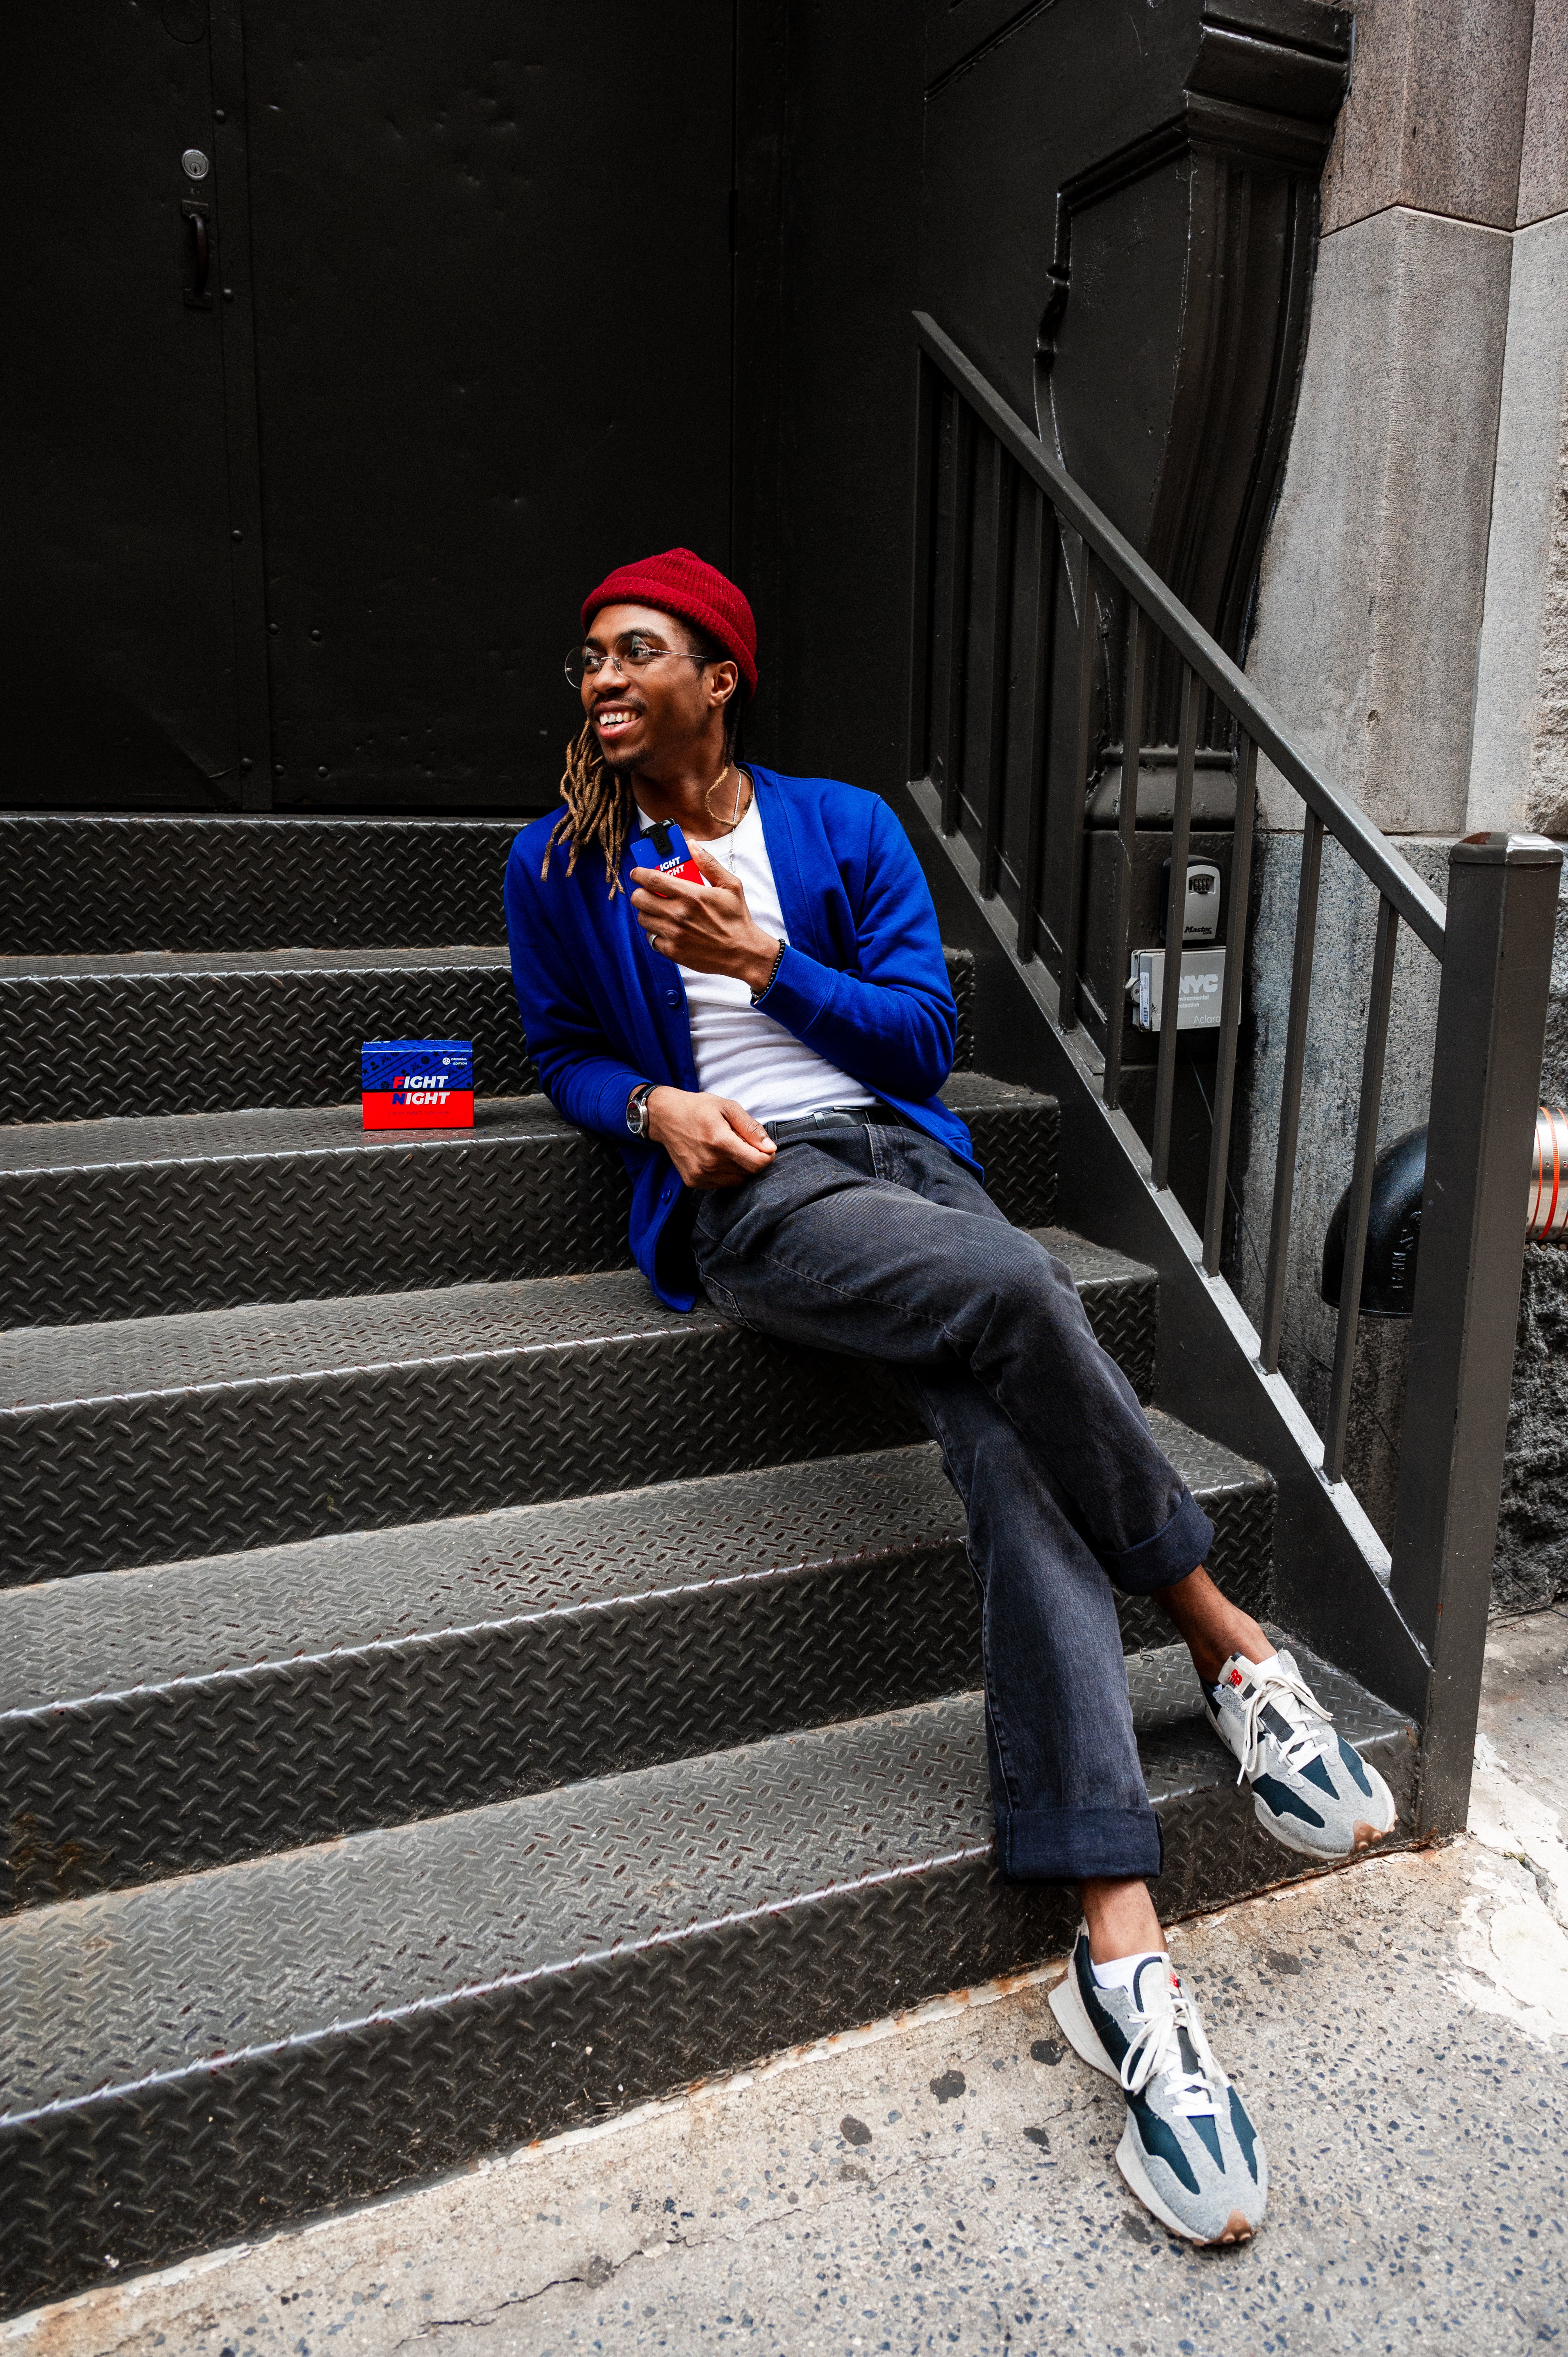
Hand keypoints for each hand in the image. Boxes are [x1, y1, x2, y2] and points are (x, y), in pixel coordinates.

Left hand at [629, 845, 779, 993]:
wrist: (743, 953)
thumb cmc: (737, 919)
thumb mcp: (730, 885)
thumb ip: (708, 864)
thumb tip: (692, 844)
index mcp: (691, 895)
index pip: (651, 879)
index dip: (639, 873)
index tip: (637, 872)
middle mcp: (678, 915)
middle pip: (639, 899)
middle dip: (641, 892)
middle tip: (649, 892)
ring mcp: (673, 934)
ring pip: (643, 918)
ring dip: (648, 912)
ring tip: (661, 910)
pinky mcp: (672, 951)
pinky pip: (651, 938)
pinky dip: (657, 932)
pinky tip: (670, 929)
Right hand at [646, 1086, 776, 1188]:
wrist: (665, 1117)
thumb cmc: (698, 1108)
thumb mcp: (728, 1107)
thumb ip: (751, 1128)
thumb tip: (770, 1148)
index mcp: (720, 1141)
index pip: (757, 1163)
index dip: (767, 1156)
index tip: (765, 1147)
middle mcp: (709, 1162)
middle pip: (749, 1172)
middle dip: (751, 1158)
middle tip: (740, 1142)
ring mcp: (700, 1174)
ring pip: (737, 1180)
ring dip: (739, 1167)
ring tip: (727, 1149)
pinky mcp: (694, 1181)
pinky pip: (722, 1183)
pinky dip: (725, 1173)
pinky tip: (715, 1156)